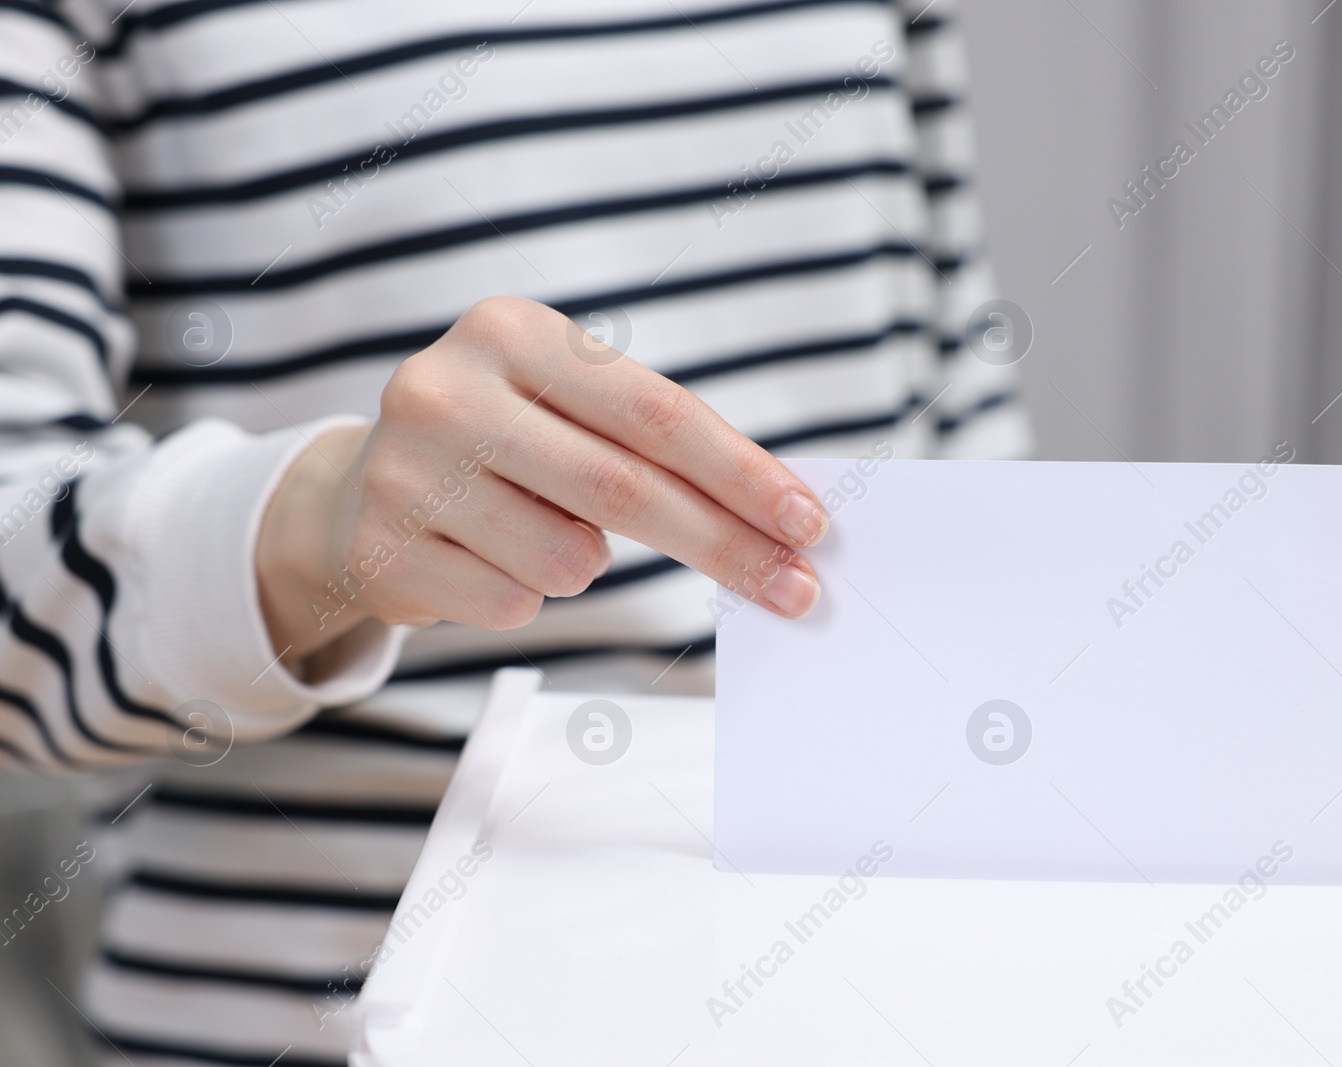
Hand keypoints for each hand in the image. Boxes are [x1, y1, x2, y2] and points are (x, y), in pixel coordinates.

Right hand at [256, 297, 827, 665]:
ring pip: (570, 560)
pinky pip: (514, 604)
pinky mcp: (384, 550)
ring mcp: (405, 471)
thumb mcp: (568, 408)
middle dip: (725, 547)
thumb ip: (658, 444)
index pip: (657, 412)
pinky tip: (485, 557)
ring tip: (541, 530)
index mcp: (513, 332)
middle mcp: (448, 388)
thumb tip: (781, 517)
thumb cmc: (505, 446)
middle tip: (795, 589)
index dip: (741, 473)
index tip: (808, 521)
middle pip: (626, 489)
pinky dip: (528, 595)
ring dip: (589, 565)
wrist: (359, 492)